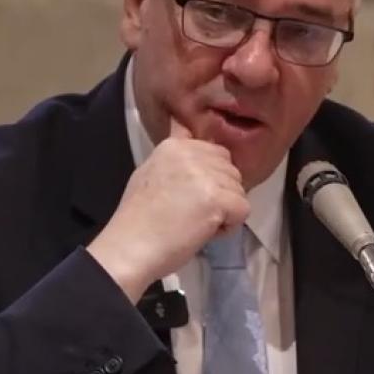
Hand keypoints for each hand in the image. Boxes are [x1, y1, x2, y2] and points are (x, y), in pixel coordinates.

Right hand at [87, 118, 249, 301]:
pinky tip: (203, 231)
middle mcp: (192, 153)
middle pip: (231, 171)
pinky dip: (229, 226)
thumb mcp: (151, 173)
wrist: (130, 248)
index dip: (210, 179)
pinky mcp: (217, 199)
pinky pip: (243, 210)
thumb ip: (175, 157)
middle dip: (220, 194)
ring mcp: (206, 175)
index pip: (216, 153)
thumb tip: (181, 125)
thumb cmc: (138, 220)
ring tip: (194, 223)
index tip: (188, 197)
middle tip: (192, 213)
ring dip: (224, 212)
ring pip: (239, 191)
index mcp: (175, 146)